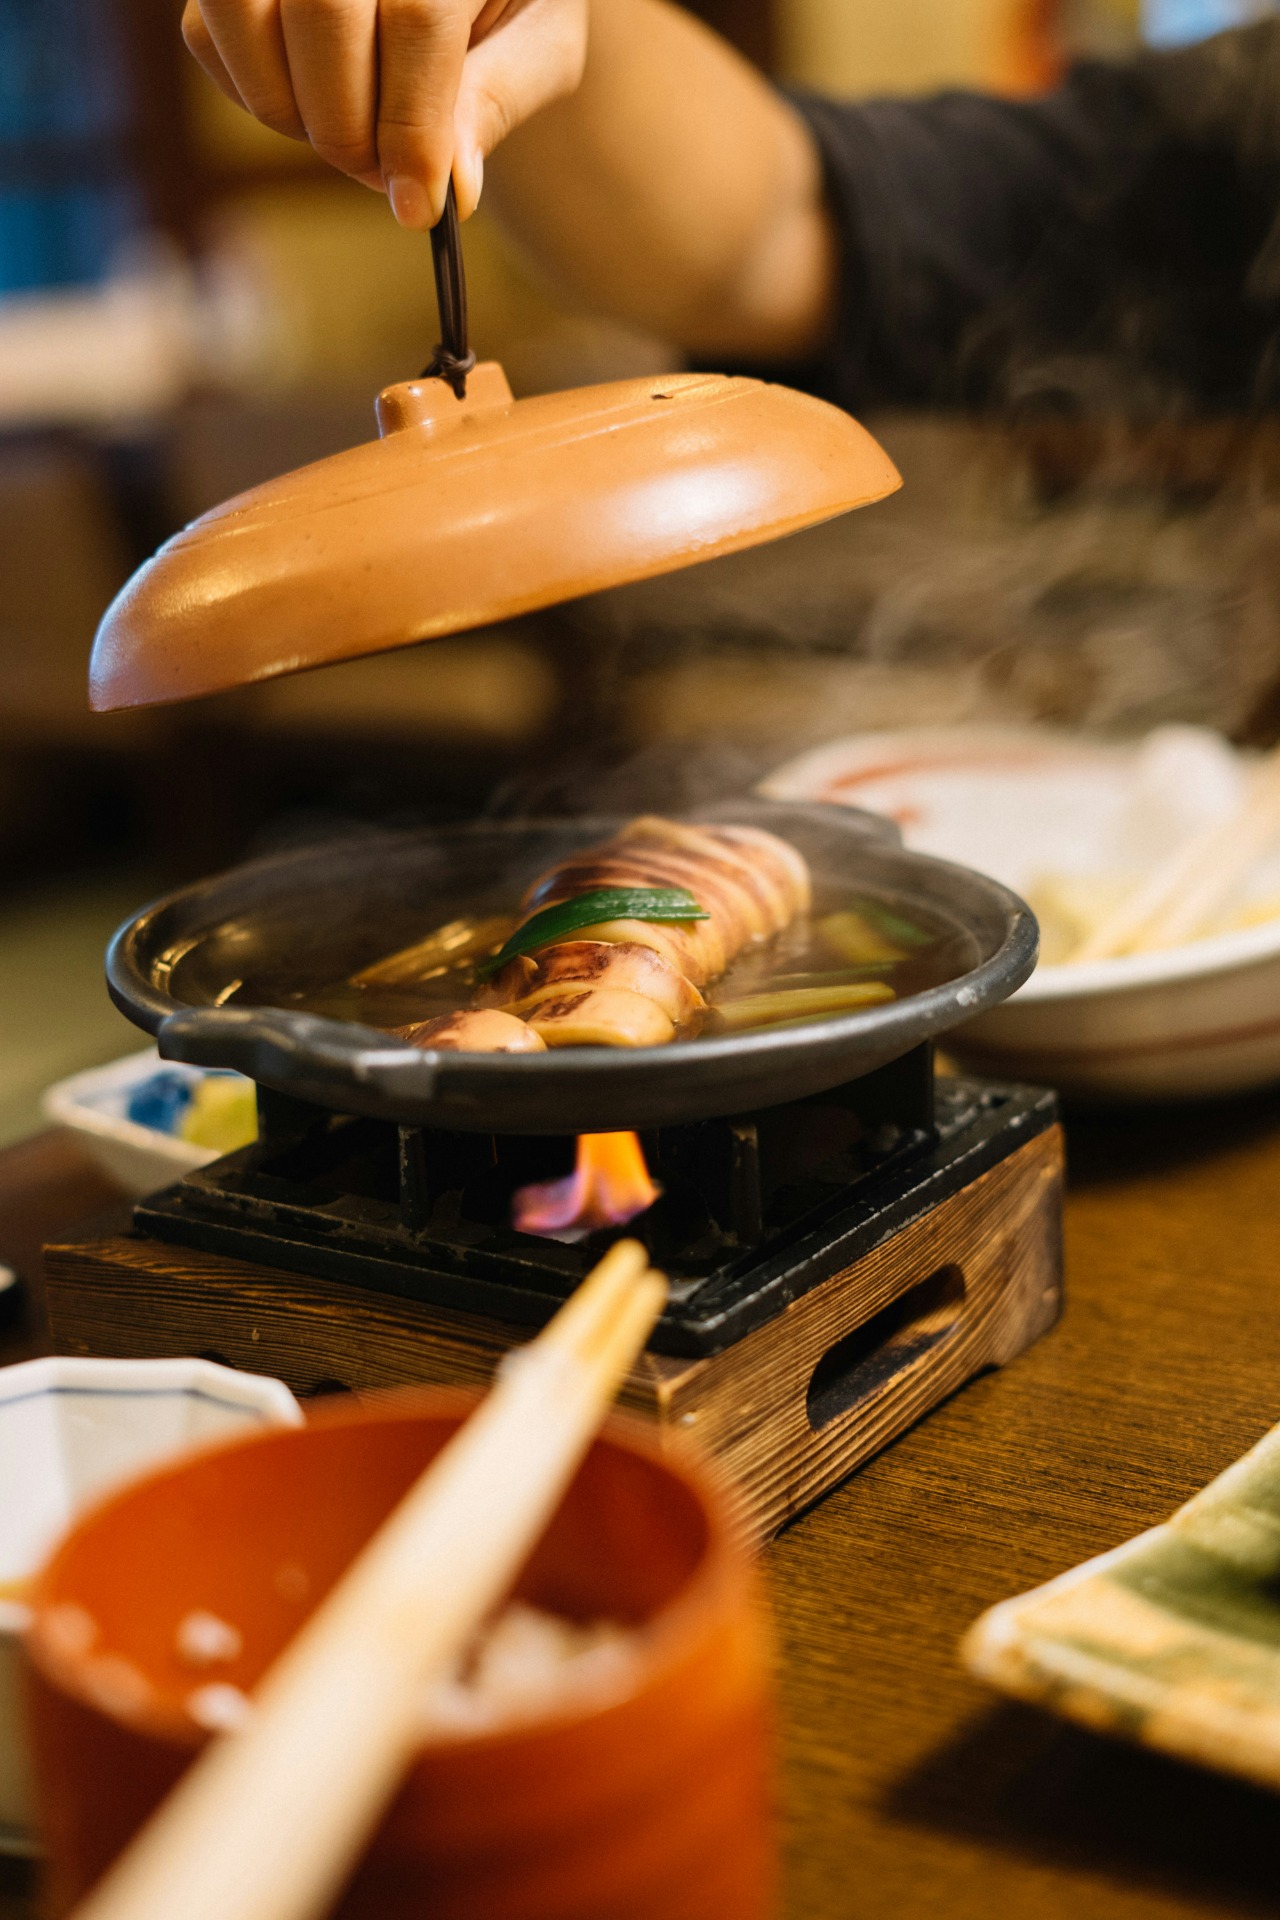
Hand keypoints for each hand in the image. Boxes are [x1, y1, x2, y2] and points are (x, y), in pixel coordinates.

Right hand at [181, 0, 587, 223]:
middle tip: (382, 177)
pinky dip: (252, 90)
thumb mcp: (540, 45)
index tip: (421, 208)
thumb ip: (495, 102)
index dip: (413, 127)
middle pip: (323, 12)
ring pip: (240, 13)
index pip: (417, 19)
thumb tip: (453, 188)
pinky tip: (310, 103)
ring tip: (347, 137)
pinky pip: (207, 32)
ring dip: (288, 108)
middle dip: (349, 126)